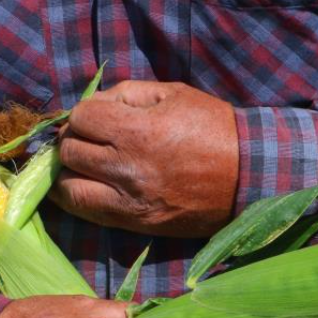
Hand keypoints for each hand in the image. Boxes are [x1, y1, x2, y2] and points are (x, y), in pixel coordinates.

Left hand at [51, 80, 238, 237]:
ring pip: (69, 188)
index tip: (95, 116)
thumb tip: (93, 104)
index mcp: (137, 131)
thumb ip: (127, 93)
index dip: (84, 114)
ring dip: (68, 172)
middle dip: (74, 140)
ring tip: (77, 164)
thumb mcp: (173, 93)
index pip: (80, 118)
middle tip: (87, 138)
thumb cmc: (213, 128)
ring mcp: (129, 201)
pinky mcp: (135, 223)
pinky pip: (88, 214)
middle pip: (70, 151)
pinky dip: (76, 198)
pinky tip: (77, 187)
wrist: (248, 174)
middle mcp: (127, 169)